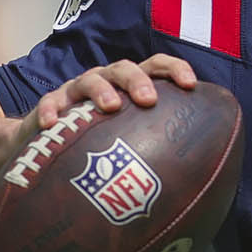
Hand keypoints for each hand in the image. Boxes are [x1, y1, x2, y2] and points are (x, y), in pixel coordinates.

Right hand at [15, 56, 197, 145]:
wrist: (51, 144)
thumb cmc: (102, 142)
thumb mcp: (130, 141)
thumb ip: (159, 150)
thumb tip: (202, 185)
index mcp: (131, 85)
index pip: (156, 66)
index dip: (174, 69)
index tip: (190, 85)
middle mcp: (106, 81)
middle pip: (124, 68)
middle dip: (138, 80)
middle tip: (149, 100)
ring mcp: (77, 91)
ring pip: (90, 80)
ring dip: (102, 90)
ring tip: (111, 107)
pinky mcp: (51, 105)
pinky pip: (50, 104)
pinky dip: (51, 110)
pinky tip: (53, 125)